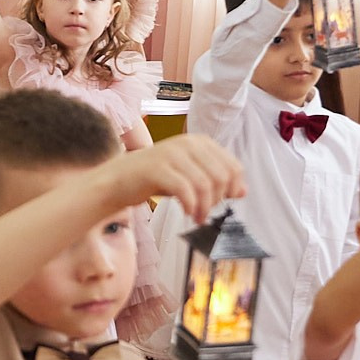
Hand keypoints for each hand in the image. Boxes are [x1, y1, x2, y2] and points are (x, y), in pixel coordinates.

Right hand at [118, 137, 246, 221]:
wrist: (117, 180)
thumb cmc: (153, 179)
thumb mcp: (189, 177)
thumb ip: (214, 180)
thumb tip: (242, 191)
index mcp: (199, 142)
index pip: (233, 166)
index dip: (232, 189)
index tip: (222, 204)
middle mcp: (187, 143)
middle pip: (222, 176)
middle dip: (218, 200)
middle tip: (206, 213)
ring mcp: (171, 153)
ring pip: (205, 184)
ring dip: (204, 207)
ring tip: (197, 217)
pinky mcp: (157, 167)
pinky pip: (185, 190)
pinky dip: (190, 206)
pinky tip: (187, 213)